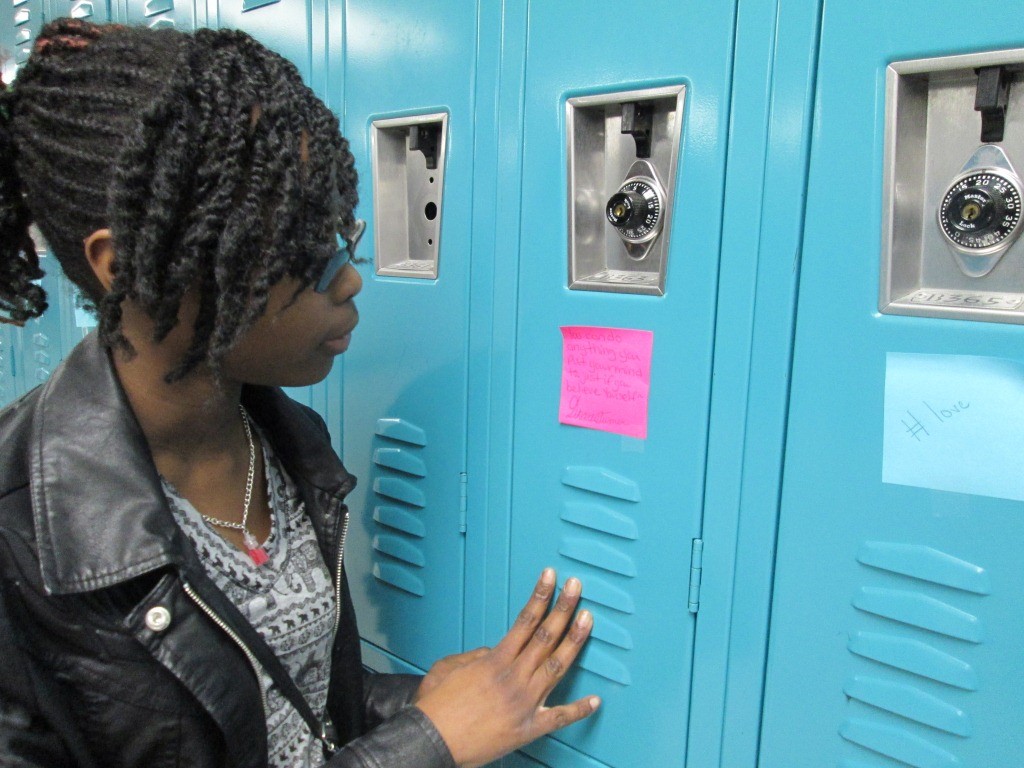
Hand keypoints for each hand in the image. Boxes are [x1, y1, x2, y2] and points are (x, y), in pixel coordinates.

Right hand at [414, 569, 598, 767]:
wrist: (432, 742)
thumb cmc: (436, 708)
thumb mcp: (447, 668)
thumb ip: (475, 656)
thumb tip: (494, 653)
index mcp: (495, 662)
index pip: (525, 620)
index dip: (540, 596)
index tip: (551, 578)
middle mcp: (514, 678)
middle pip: (546, 636)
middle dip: (564, 608)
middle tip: (576, 588)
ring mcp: (525, 703)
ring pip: (557, 666)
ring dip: (575, 641)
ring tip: (587, 620)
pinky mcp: (529, 728)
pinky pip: (559, 717)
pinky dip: (579, 710)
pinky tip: (595, 700)